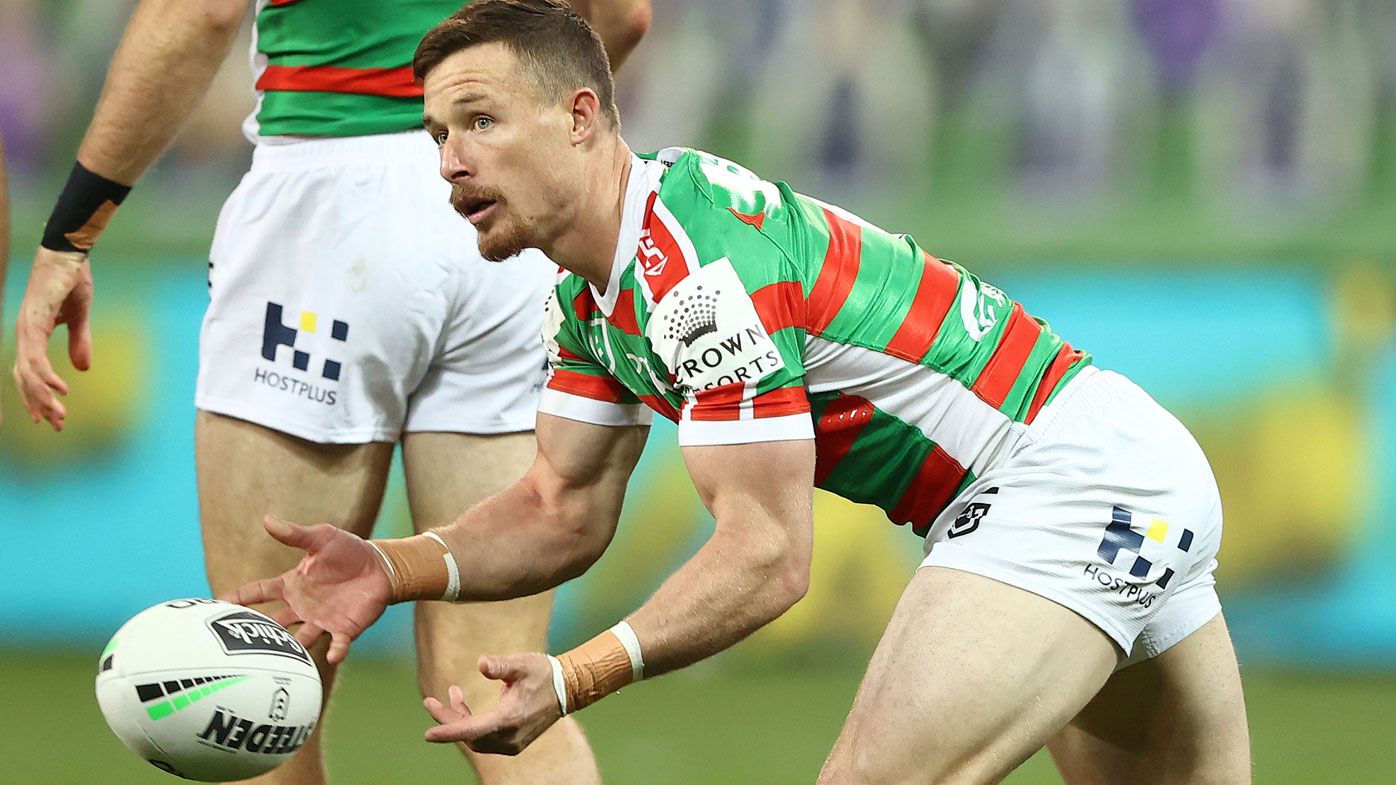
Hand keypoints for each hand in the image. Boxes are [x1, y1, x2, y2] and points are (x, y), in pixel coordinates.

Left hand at [12, 248, 93, 429]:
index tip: (46, 418)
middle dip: (40, 404)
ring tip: (59, 415)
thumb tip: (82, 368)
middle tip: (56, 425)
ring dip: (43, 397)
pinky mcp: (35, 324)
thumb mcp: (79, 316)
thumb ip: (79, 341)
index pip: (27, 372)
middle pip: (24, 379)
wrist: (68, 254)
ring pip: (28, 374)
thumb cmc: (72, 278)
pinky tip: (60, 390)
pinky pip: (37, 359)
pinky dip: (46, 377)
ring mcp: (26, 329)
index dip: (34, 396)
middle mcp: (24, 334)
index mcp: (32, 333)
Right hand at [222, 515, 392, 663]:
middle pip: (273, 623)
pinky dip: (334, 651)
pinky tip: (331, 657)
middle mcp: (302, 607)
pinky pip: (337, 644)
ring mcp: (322, 620)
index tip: (215, 604)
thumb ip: (295, 534)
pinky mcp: (345, 629)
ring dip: (292, 648)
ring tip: (282, 656)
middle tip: (240, 642)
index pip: (259, 592)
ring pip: (300, 640)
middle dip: (258, 632)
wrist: (380, 566)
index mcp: (292, 585)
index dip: (239, 597)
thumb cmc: (348, 551)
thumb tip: (267, 520)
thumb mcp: (321, 538)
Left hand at [422, 654, 562, 754]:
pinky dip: (471, 724)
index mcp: (510, 719)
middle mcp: (510, 737)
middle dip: (448, 720)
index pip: (472, 730)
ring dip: (459, 720)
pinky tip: (464, 704)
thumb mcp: (523, 664)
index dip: (449, 730)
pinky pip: (484, 738)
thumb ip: (501, 665)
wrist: (568, 689)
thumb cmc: (544, 673)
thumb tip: (481, 664)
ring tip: (453, 694)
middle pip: (469, 736)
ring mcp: (512, 743)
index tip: (428, 735)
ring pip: (475, 739)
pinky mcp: (513, 742)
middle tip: (429, 702)